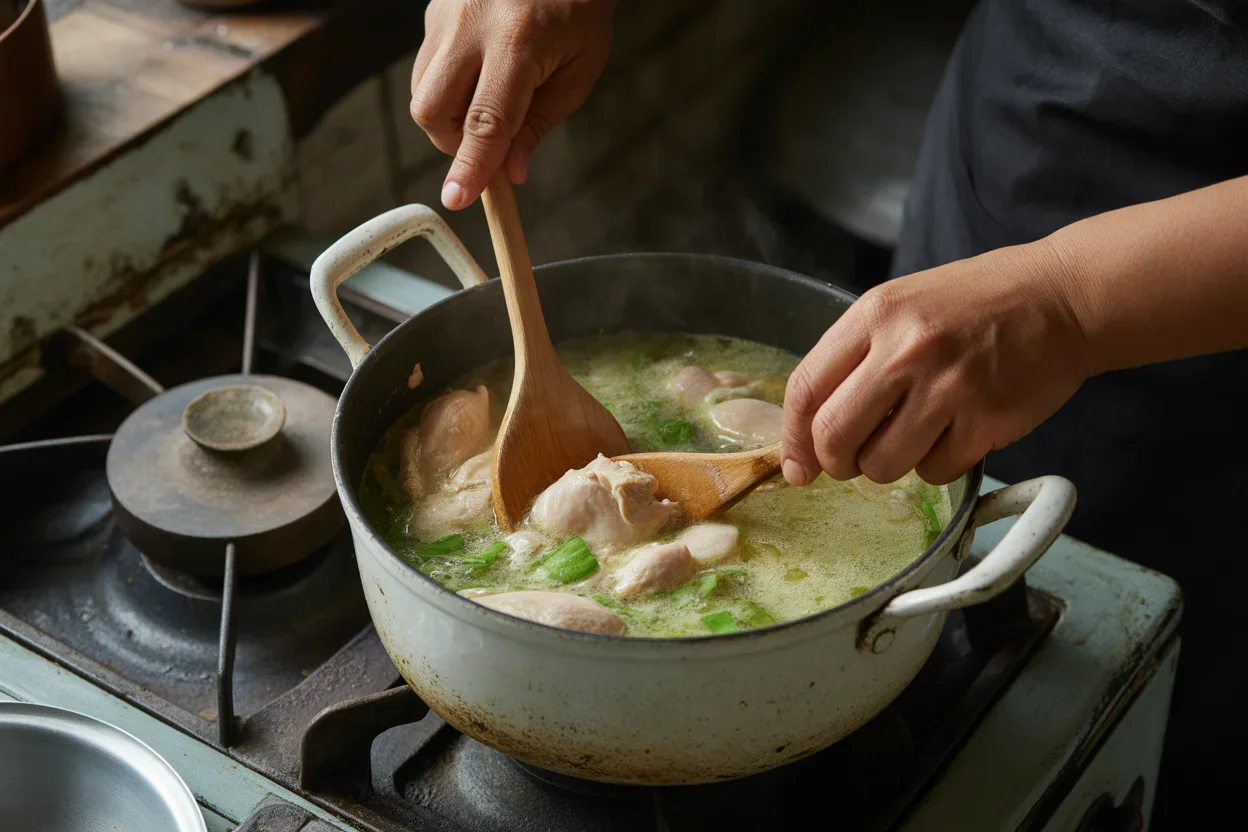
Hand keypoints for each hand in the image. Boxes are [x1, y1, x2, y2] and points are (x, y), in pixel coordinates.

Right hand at [410, 0, 614, 209]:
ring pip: (421, 92)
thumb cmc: (578, 8)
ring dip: (449, 117)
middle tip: (486, 146)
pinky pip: (426, 67)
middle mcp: (471, 24)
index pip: (485, 122)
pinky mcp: (432, 11)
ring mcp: (445, 14)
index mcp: (518, 41)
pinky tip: (479, 72)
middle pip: (432, 111)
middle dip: (453, 144)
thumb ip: (540, 124)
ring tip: (489, 101)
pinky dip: (447, 87)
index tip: (458, 199)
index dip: (471, 167)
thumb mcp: (578, 71)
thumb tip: (510, 172)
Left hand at [781, 240, 1092, 486]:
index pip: (805, 388)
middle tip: (849, 461)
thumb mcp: (902, 305)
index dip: (793, 437)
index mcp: (875, 315)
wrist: (1064, 298)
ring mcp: (948, 388)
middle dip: (834, 462)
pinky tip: (952, 434)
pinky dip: (935, 466)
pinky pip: (934, 473)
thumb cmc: (976, 303)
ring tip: (909, 438)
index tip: (796, 463)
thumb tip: (810, 434)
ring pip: (881, 466)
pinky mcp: (987, 422)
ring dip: (886, 467)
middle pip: (834, 436)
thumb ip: (854, 358)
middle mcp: (905, 350)